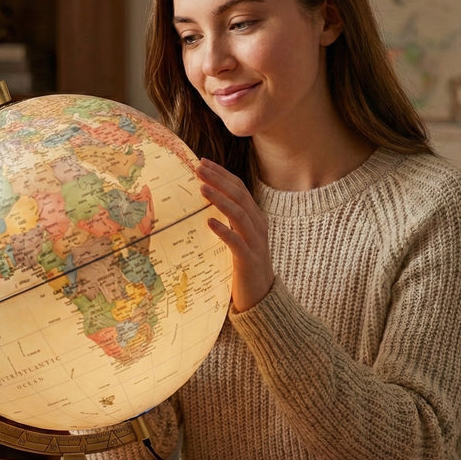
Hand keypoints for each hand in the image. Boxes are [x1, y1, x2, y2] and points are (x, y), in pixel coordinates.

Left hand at [195, 158, 274, 312]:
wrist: (262, 298)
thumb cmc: (244, 266)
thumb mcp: (238, 238)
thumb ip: (229, 221)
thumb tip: (205, 204)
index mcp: (255, 218)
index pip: (239, 188)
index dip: (222, 174)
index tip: (202, 162)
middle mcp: (257, 226)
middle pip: (239, 196)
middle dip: (218, 180)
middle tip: (198, 168)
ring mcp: (255, 243)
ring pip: (239, 214)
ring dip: (219, 199)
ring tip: (202, 189)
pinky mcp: (249, 261)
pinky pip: (236, 242)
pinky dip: (224, 231)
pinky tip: (209, 222)